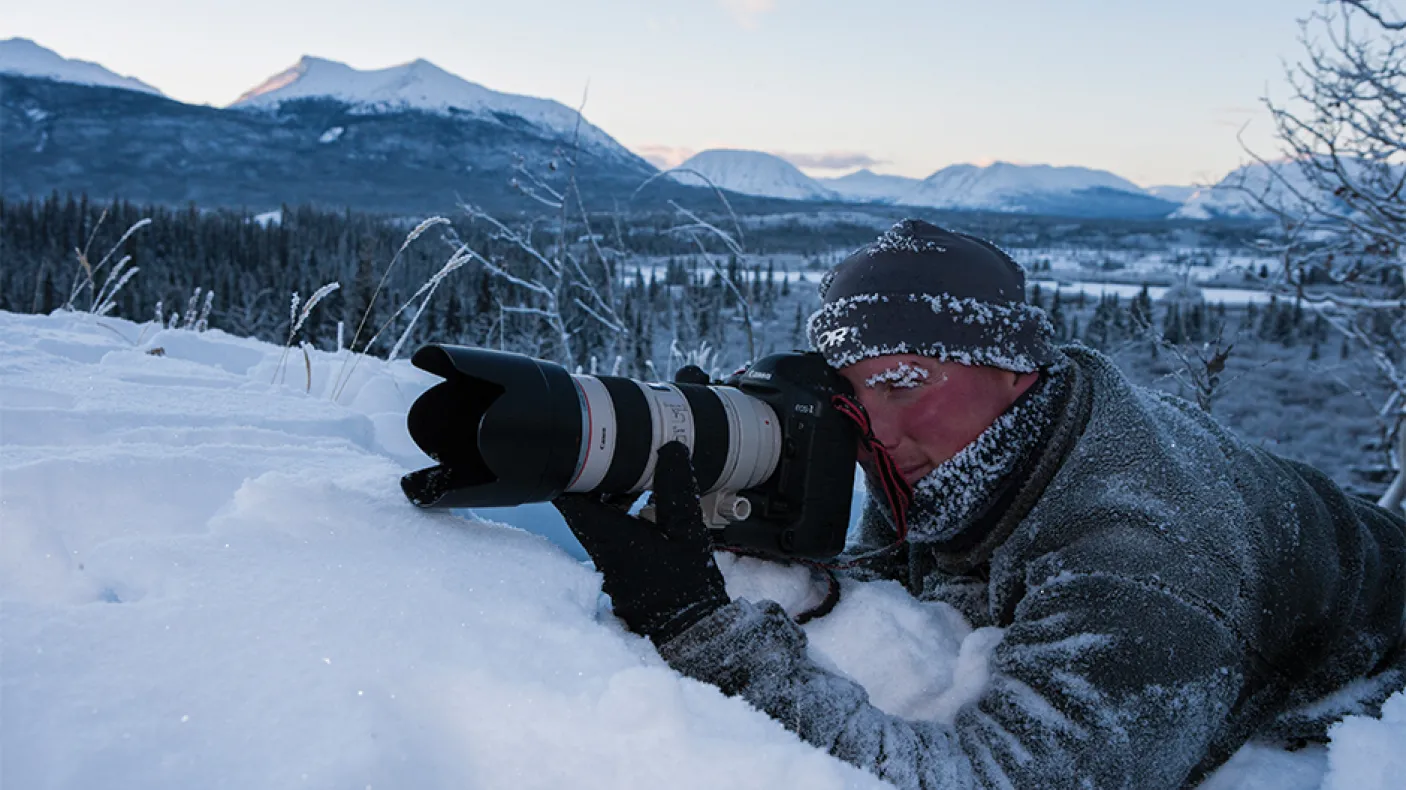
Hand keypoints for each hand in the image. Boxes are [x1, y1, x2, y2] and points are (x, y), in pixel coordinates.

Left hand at [552, 441, 728, 644]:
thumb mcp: (688, 531)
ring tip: (641, 481)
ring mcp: (611, 565)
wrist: (693, 633)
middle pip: (583, 506)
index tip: (584, 451)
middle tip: (620, 458)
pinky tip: (652, 512)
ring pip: (600, 521)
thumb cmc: (688, 587)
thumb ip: (677, 489)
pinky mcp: (623, 575)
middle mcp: (602, 551)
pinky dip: (626, 519)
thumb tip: (671, 449)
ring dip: (614, 499)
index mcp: (609, 537)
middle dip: (599, 480)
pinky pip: (615, 538)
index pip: (570, 499)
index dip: (571, 471)